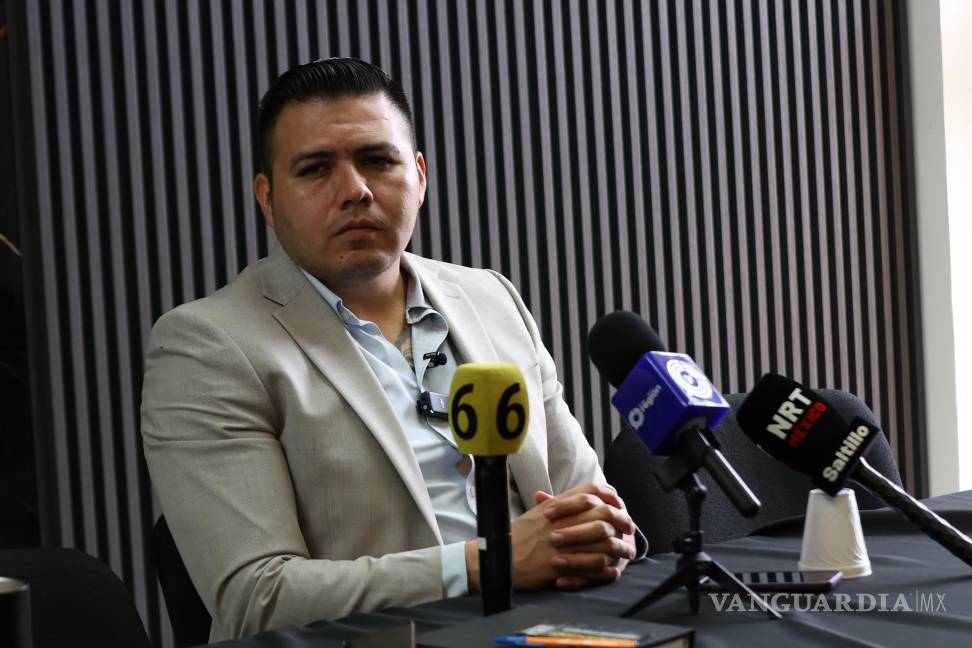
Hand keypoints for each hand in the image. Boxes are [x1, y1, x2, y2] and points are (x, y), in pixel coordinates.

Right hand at [464, 482, 636, 592]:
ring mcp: (559, 544)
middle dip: (620, 520)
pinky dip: (605, 569)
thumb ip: (559, 503)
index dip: (608, 495)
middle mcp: (559, 522)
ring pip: (600, 541)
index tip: (618, 503)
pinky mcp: (558, 566)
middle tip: (630, 527)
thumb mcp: (537, 514)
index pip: (589, 491)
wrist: (499, 559)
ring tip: (626, 550)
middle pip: (601, 513)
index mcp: (554, 507)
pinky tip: (612, 569)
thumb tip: (583, 496)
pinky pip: (590, 567)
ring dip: (617, 546)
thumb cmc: (518, 537)